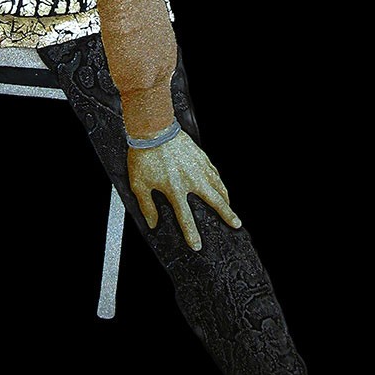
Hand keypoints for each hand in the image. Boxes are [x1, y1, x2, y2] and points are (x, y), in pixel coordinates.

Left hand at [128, 130, 241, 250]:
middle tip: (236, 224)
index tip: (197, 246)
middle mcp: (191, 180)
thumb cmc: (143, 156)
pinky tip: (221, 186)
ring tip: (231, 208)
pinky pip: (215, 172)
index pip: (185, 218)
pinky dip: (220, 182)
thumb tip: (153, 223)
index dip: (192, 234)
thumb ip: (147, 205)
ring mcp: (199, 167)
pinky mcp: (201, 156)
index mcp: (175, 189)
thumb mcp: (138, 184)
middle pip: (215, 201)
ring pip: (219, 186)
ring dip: (226, 199)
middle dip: (227, 215)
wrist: (153, 129)